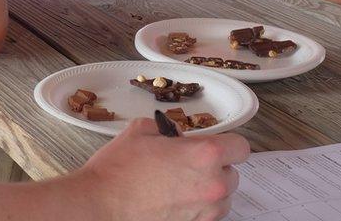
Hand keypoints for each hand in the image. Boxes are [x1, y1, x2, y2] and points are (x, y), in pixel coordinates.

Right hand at [75, 118, 249, 220]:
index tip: (220, 145)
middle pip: (233, 174)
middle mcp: (211, 185)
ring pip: (222, 198)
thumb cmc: (116, 172)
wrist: (99, 205)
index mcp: (204, 155)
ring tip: (180, 184)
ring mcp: (204, 212)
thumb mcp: (141, 131)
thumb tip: (176, 136)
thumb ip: (168, 129)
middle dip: (215, 168)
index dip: (229, 144)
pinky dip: (196, 208)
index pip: (241, 147)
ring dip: (208, 190)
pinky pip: (206, 215)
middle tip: (189, 164)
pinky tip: (173, 200)